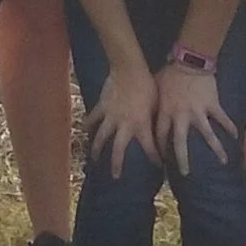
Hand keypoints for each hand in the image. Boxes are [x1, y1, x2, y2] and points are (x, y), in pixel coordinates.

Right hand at [84, 62, 155, 178]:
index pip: (149, 148)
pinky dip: (88, 124)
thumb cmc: (148, 85)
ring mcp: (110, 116)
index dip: (154, 158)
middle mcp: (124, 124)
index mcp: (141, 124)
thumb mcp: (156, 105)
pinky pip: (93, 118)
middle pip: (118, 149)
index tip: (158, 166)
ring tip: (94, 159)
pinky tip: (85, 130)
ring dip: (96, 149)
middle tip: (115, 176)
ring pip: (100, 136)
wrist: (129, 68)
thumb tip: (160, 132)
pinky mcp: (102, 106)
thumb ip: (154, 120)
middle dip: (116, 164)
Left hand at [151, 65, 234, 175]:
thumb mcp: (156, 88)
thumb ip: (154, 102)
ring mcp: (199, 111)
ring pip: (208, 135)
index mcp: (166, 111)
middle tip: (185, 173)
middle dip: (182, 159)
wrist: (189, 60)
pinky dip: (230, 127)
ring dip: (216, 150)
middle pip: (181, 143)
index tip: (162, 159)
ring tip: (223, 162)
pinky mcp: (213, 105)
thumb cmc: (170, 72)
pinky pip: (223, 119)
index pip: (161, 135)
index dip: (160, 148)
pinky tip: (236, 137)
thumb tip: (146, 111)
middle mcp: (181, 115)